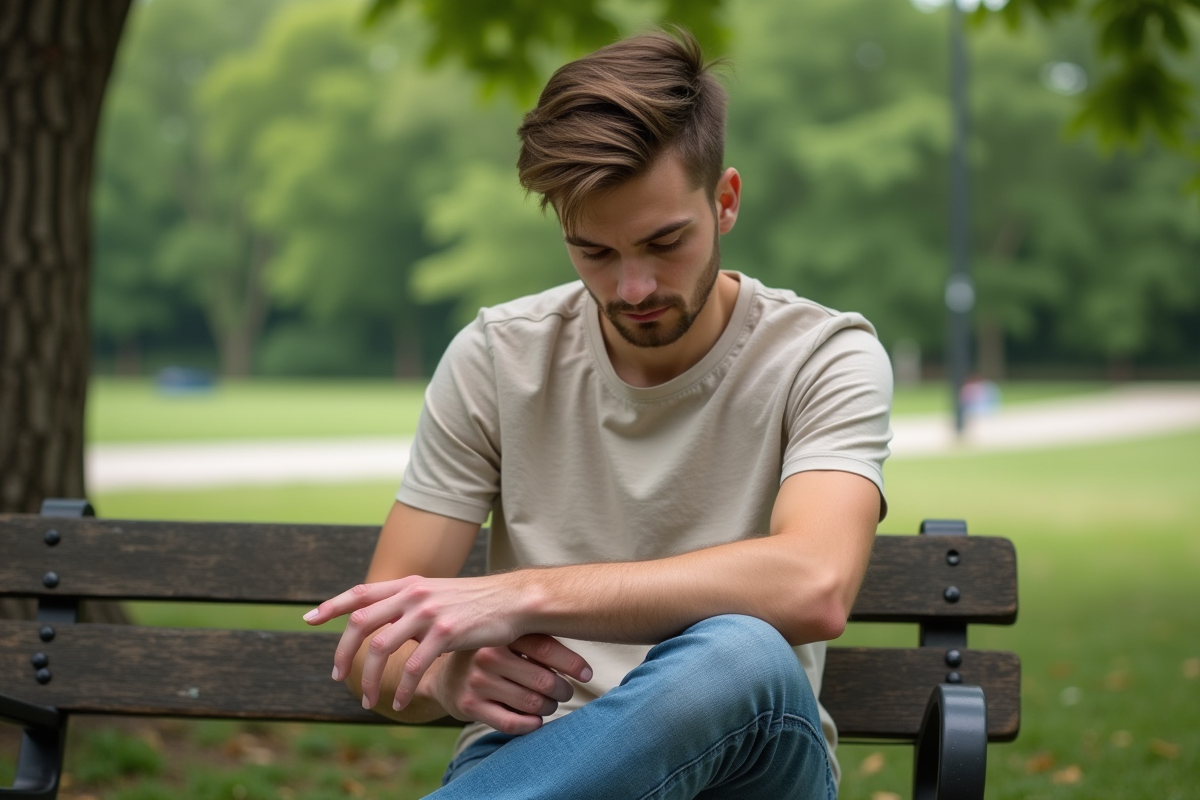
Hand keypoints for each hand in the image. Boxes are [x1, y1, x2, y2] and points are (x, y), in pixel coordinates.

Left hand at [304, 574, 587, 711]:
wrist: (515, 601)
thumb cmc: (478, 603)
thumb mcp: (439, 595)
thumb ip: (411, 606)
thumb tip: (389, 625)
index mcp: (409, 584)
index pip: (360, 592)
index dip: (332, 605)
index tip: (309, 619)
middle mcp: (414, 594)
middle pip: (361, 623)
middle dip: (342, 653)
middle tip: (336, 677)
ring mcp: (428, 612)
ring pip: (381, 647)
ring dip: (368, 678)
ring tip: (365, 700)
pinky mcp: (447, 632)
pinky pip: (414, 666)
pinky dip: (402, 688)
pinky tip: (402, 703)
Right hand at [432, 634, 591, 734]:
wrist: (444, 676)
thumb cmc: (491, 654)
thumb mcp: (508, 638)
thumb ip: (538, 636)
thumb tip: (584, 634)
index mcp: (501, 633)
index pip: (546, 648)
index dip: (572, 663)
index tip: (587, 674)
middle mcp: (487, 654)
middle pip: (543, 679)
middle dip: (563, 690)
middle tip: (566, 692)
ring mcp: (477, 681)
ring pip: (531, 703)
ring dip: (549, 707)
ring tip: (550, 704)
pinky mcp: (470, 705)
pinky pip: (512, 723)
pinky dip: (531, 725)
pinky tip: (536, 721)